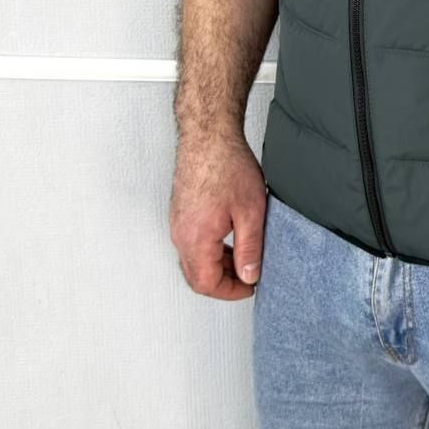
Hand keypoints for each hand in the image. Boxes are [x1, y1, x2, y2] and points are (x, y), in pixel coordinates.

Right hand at [169, 134, 266, 299]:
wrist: (208, 136)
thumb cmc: (227, 165)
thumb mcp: (251, 211)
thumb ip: (250, 248)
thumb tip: (249, 275)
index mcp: (195, 239)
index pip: (207, 284)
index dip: (231, 291)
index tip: (250, 286)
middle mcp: (180, 235)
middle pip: (197, 277)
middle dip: (224, 282)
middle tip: (248, 276)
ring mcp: (177, 224)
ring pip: (194, 260)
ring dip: (218, 266)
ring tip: (244, 257)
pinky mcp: (180, 213)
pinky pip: (191, 244)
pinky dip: (210, 250)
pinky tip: (229, 239)